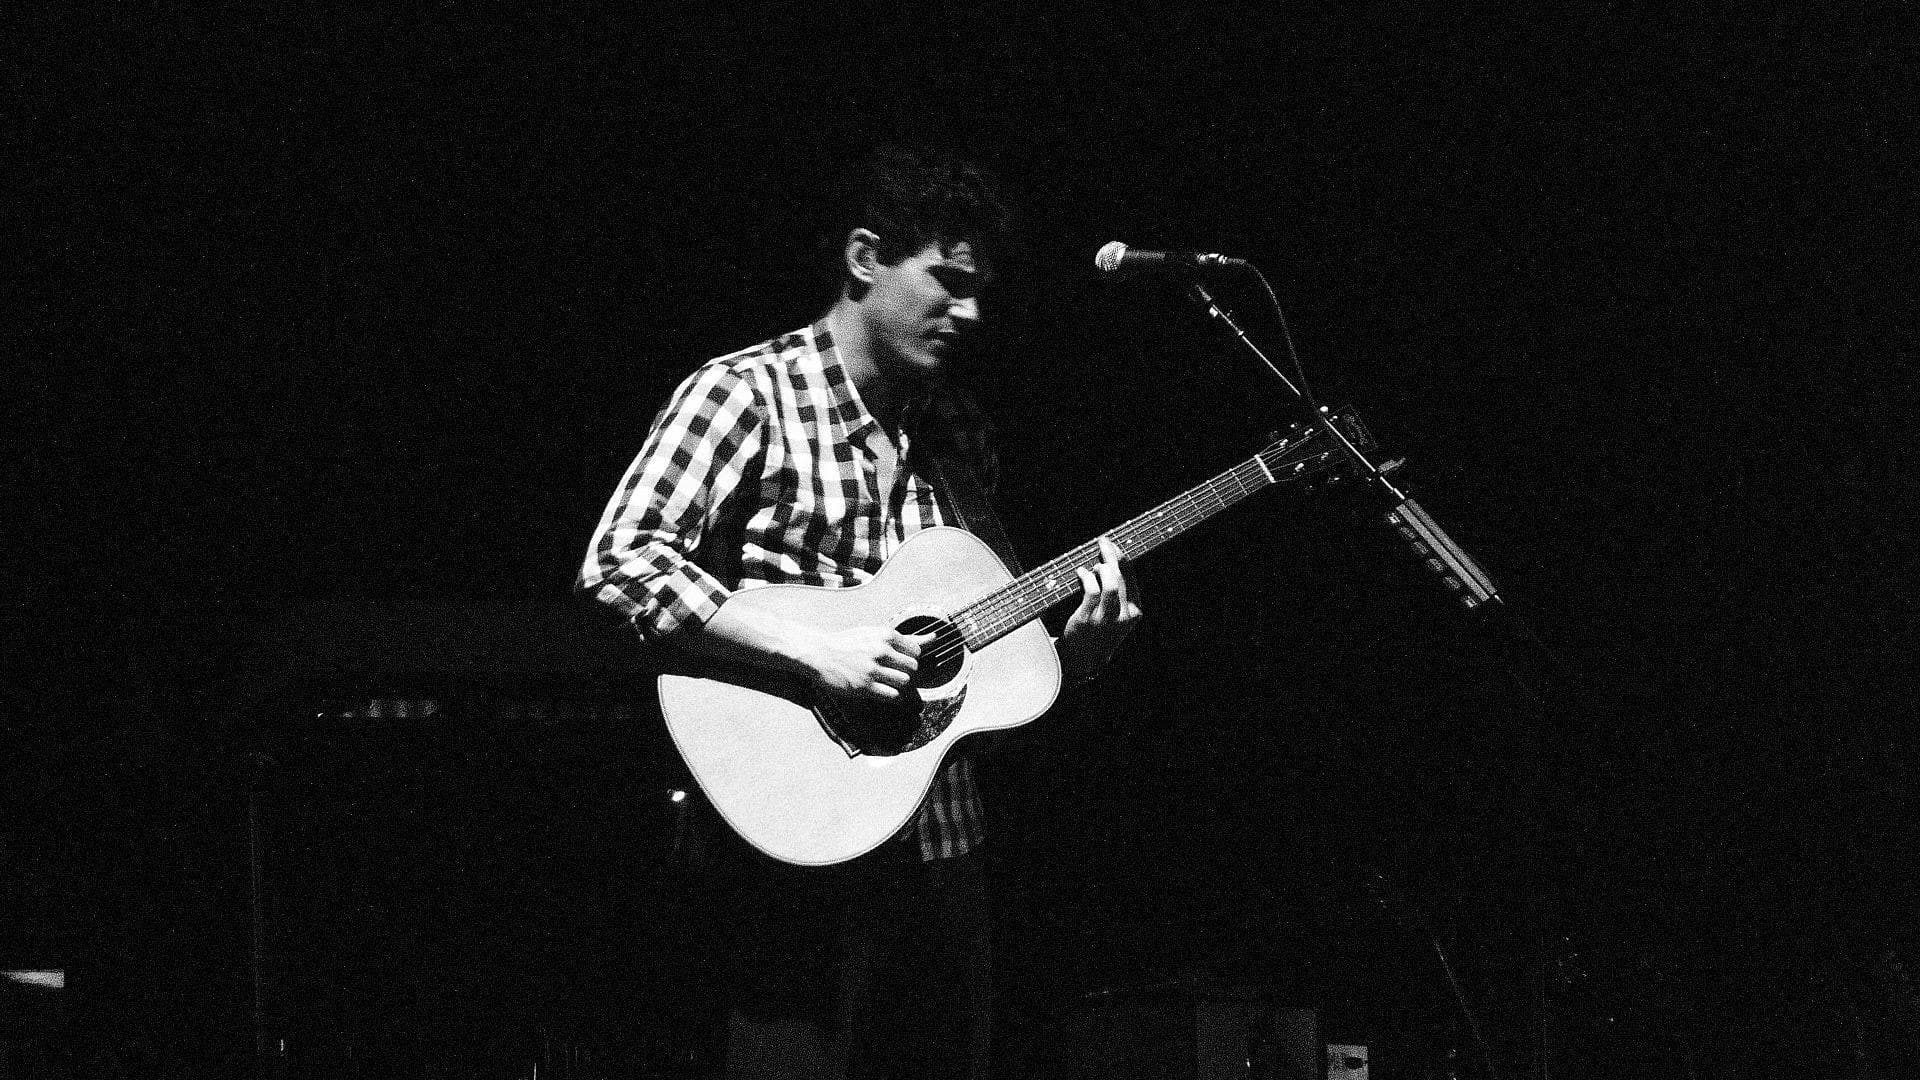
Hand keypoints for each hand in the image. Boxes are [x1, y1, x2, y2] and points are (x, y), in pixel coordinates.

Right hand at [805, 626, 933, 701]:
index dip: (911, 659)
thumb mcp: (875, 633)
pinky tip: (883, 691)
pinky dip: (892, 696)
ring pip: (905, 682)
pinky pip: (892, 695)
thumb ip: (905, 638)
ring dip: (901, 685)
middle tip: (896, 674)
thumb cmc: (849, 642)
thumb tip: (933, 638)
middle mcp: (880, 651)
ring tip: (889, 682)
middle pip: (913, 667)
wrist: (820, 653)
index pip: (916, 651)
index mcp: (885, 634)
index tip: (902, 662)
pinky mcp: (864, 686)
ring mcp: (872, 669)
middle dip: (908, 673)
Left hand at [1059, 538, 1140, 682]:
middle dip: (1111, 555)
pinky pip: (1091, 590)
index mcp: (1134, 612)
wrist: (1083, 659)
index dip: (1122, 558)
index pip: (1131, 577)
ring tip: (1093, 565)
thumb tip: (1107, 560)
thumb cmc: (1099, 631)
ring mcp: (1106, 619)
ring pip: (1111, 583)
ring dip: (1101, 568)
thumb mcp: (1116, 615)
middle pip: (1121, 577)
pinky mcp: (1089, 619)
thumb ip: (1117, 592)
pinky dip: (1086, 577)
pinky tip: (1080, 572)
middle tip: (1102, 542)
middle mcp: (1123, 616)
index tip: (1113, 545)